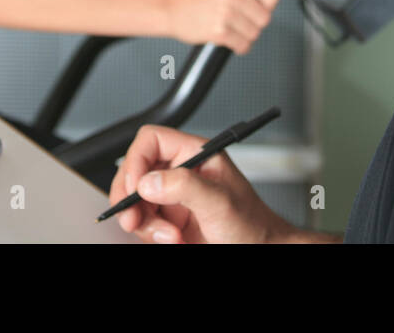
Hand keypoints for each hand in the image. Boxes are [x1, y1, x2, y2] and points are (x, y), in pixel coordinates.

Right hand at [110, 125, 295, 242]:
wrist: (260, 252)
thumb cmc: (253, 225)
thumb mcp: (220, 203)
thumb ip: (185, 186)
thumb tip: (149, 181)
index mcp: (195, 154)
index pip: (152, 141)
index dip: (137, 160)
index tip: (136, 186)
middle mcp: (181, 173)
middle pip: (135, 172)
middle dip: (132, 198)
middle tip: (133, 218)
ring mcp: (173, 198)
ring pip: (136, 202)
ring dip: (145, 223)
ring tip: (170, 237)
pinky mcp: (169, 222)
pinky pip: (144, 224)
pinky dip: (151, 236)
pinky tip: (174, 241)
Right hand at [165, 0, 281, 53]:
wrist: (169, 6)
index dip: (266, 4)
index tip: (254, 6)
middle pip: (265, 18)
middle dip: (254, 22)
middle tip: (237, 18)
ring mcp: (225, 11)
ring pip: (255, 33)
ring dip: (244, 34)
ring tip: (228, 25)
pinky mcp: (218, 31)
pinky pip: (243, 46)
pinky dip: (238, 46)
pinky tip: (226, 37)